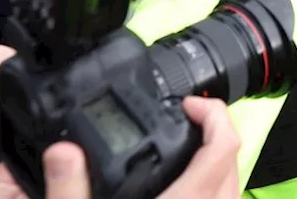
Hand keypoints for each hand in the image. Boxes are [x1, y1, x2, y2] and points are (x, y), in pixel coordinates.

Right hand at [0, 96, 239, 198]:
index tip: (189, 106)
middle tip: (183, 125)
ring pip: (231, 193)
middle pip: (232, 165)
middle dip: (214, 137)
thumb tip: (63, 152)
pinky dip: (208, 196)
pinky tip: (176, 198)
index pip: (223, 148)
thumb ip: (70, 192)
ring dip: (215, 169)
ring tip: (180, 159)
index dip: (214, 116)